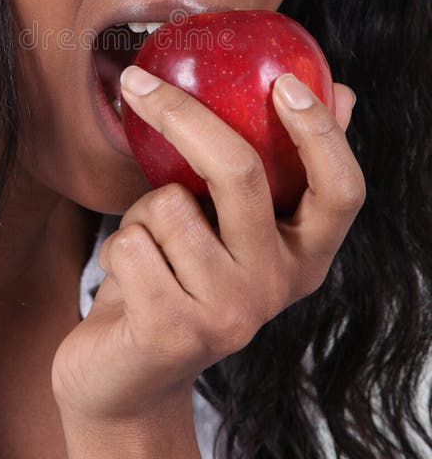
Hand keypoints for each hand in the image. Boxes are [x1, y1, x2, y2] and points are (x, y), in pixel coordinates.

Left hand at [52, 70, 363, 427]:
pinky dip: (116, 249)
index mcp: (303, 255)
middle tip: (135, 81)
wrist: (126, 377)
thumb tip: (342, 91)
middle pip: (241, 174)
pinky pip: (130, 242)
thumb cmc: (180, 279)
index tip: (285, 80)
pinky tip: (127, 282)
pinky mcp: (173, 333)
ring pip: (168, 204)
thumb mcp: (231, 224)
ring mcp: (228, 315)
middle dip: (180, 115)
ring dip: (140, 213)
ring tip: (148, 250)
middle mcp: (276, 287)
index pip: (342, 190)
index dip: (321, 133)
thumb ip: (278, 165)